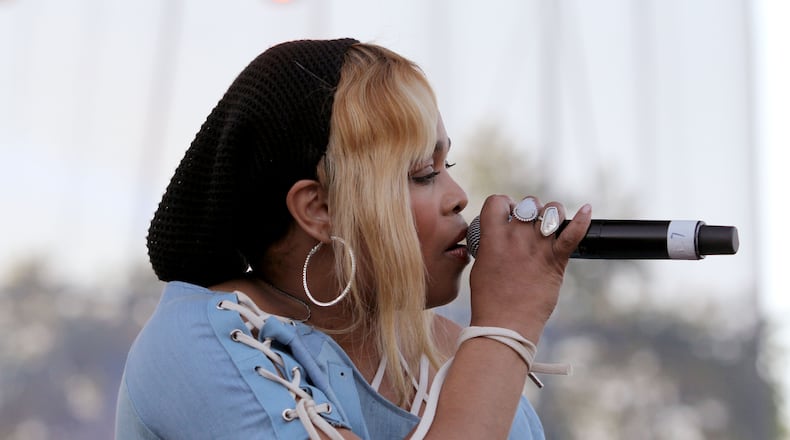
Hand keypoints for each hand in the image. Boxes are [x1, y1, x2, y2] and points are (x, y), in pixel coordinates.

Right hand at [468, 195, 591, 341]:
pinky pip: (573, 234)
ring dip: (551, 213)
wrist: (506, 324)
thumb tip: (500, 235)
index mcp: (492, 237)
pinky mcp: (556, 260)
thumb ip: (491, 245)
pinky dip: (582, 220)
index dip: (503, 205)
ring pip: (552, 211)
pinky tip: (587, 210)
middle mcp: (516, 237)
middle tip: (528, 225)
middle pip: (528, 203)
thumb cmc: (490, 300)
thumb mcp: (481, 265)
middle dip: (529, 209)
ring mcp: (538, 247)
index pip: (496, 201)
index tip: (506, 216)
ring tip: (549, 223)